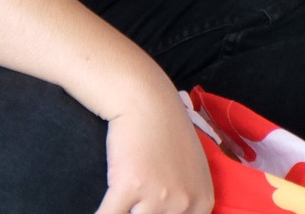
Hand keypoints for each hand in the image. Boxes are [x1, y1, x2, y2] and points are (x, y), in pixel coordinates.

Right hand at [94, 86, 212, 213]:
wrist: (146, 101)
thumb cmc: (166, 132)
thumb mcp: (192, 172)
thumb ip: (187, 202)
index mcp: (202, 202)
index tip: (147, 212)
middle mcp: (184, 202)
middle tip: (135, 204)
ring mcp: (158, 196)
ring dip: (123, 212)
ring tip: (120, 202)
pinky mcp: (129, 186)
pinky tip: (101, 210)